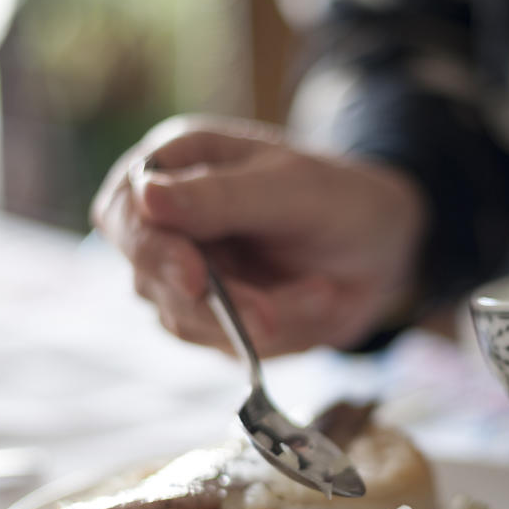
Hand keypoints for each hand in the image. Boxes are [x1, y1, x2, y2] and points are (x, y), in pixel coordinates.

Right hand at [92, 115, 426, 355]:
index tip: (196, 279)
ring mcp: (185, 275)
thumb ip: (219, 196)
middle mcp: (167, 222)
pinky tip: (317, 300)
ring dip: (259, 316)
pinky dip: (278, 330)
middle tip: (269, 318)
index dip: (151, 249)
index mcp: (173, 166)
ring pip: (186, 319)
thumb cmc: (337, 199)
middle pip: (150, 276)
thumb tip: (145, 197)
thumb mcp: (290, 188)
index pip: (124, 212)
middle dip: (217, 302)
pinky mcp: (210, 320)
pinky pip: (225, 343)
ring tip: (322, 291)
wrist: (383, 251)